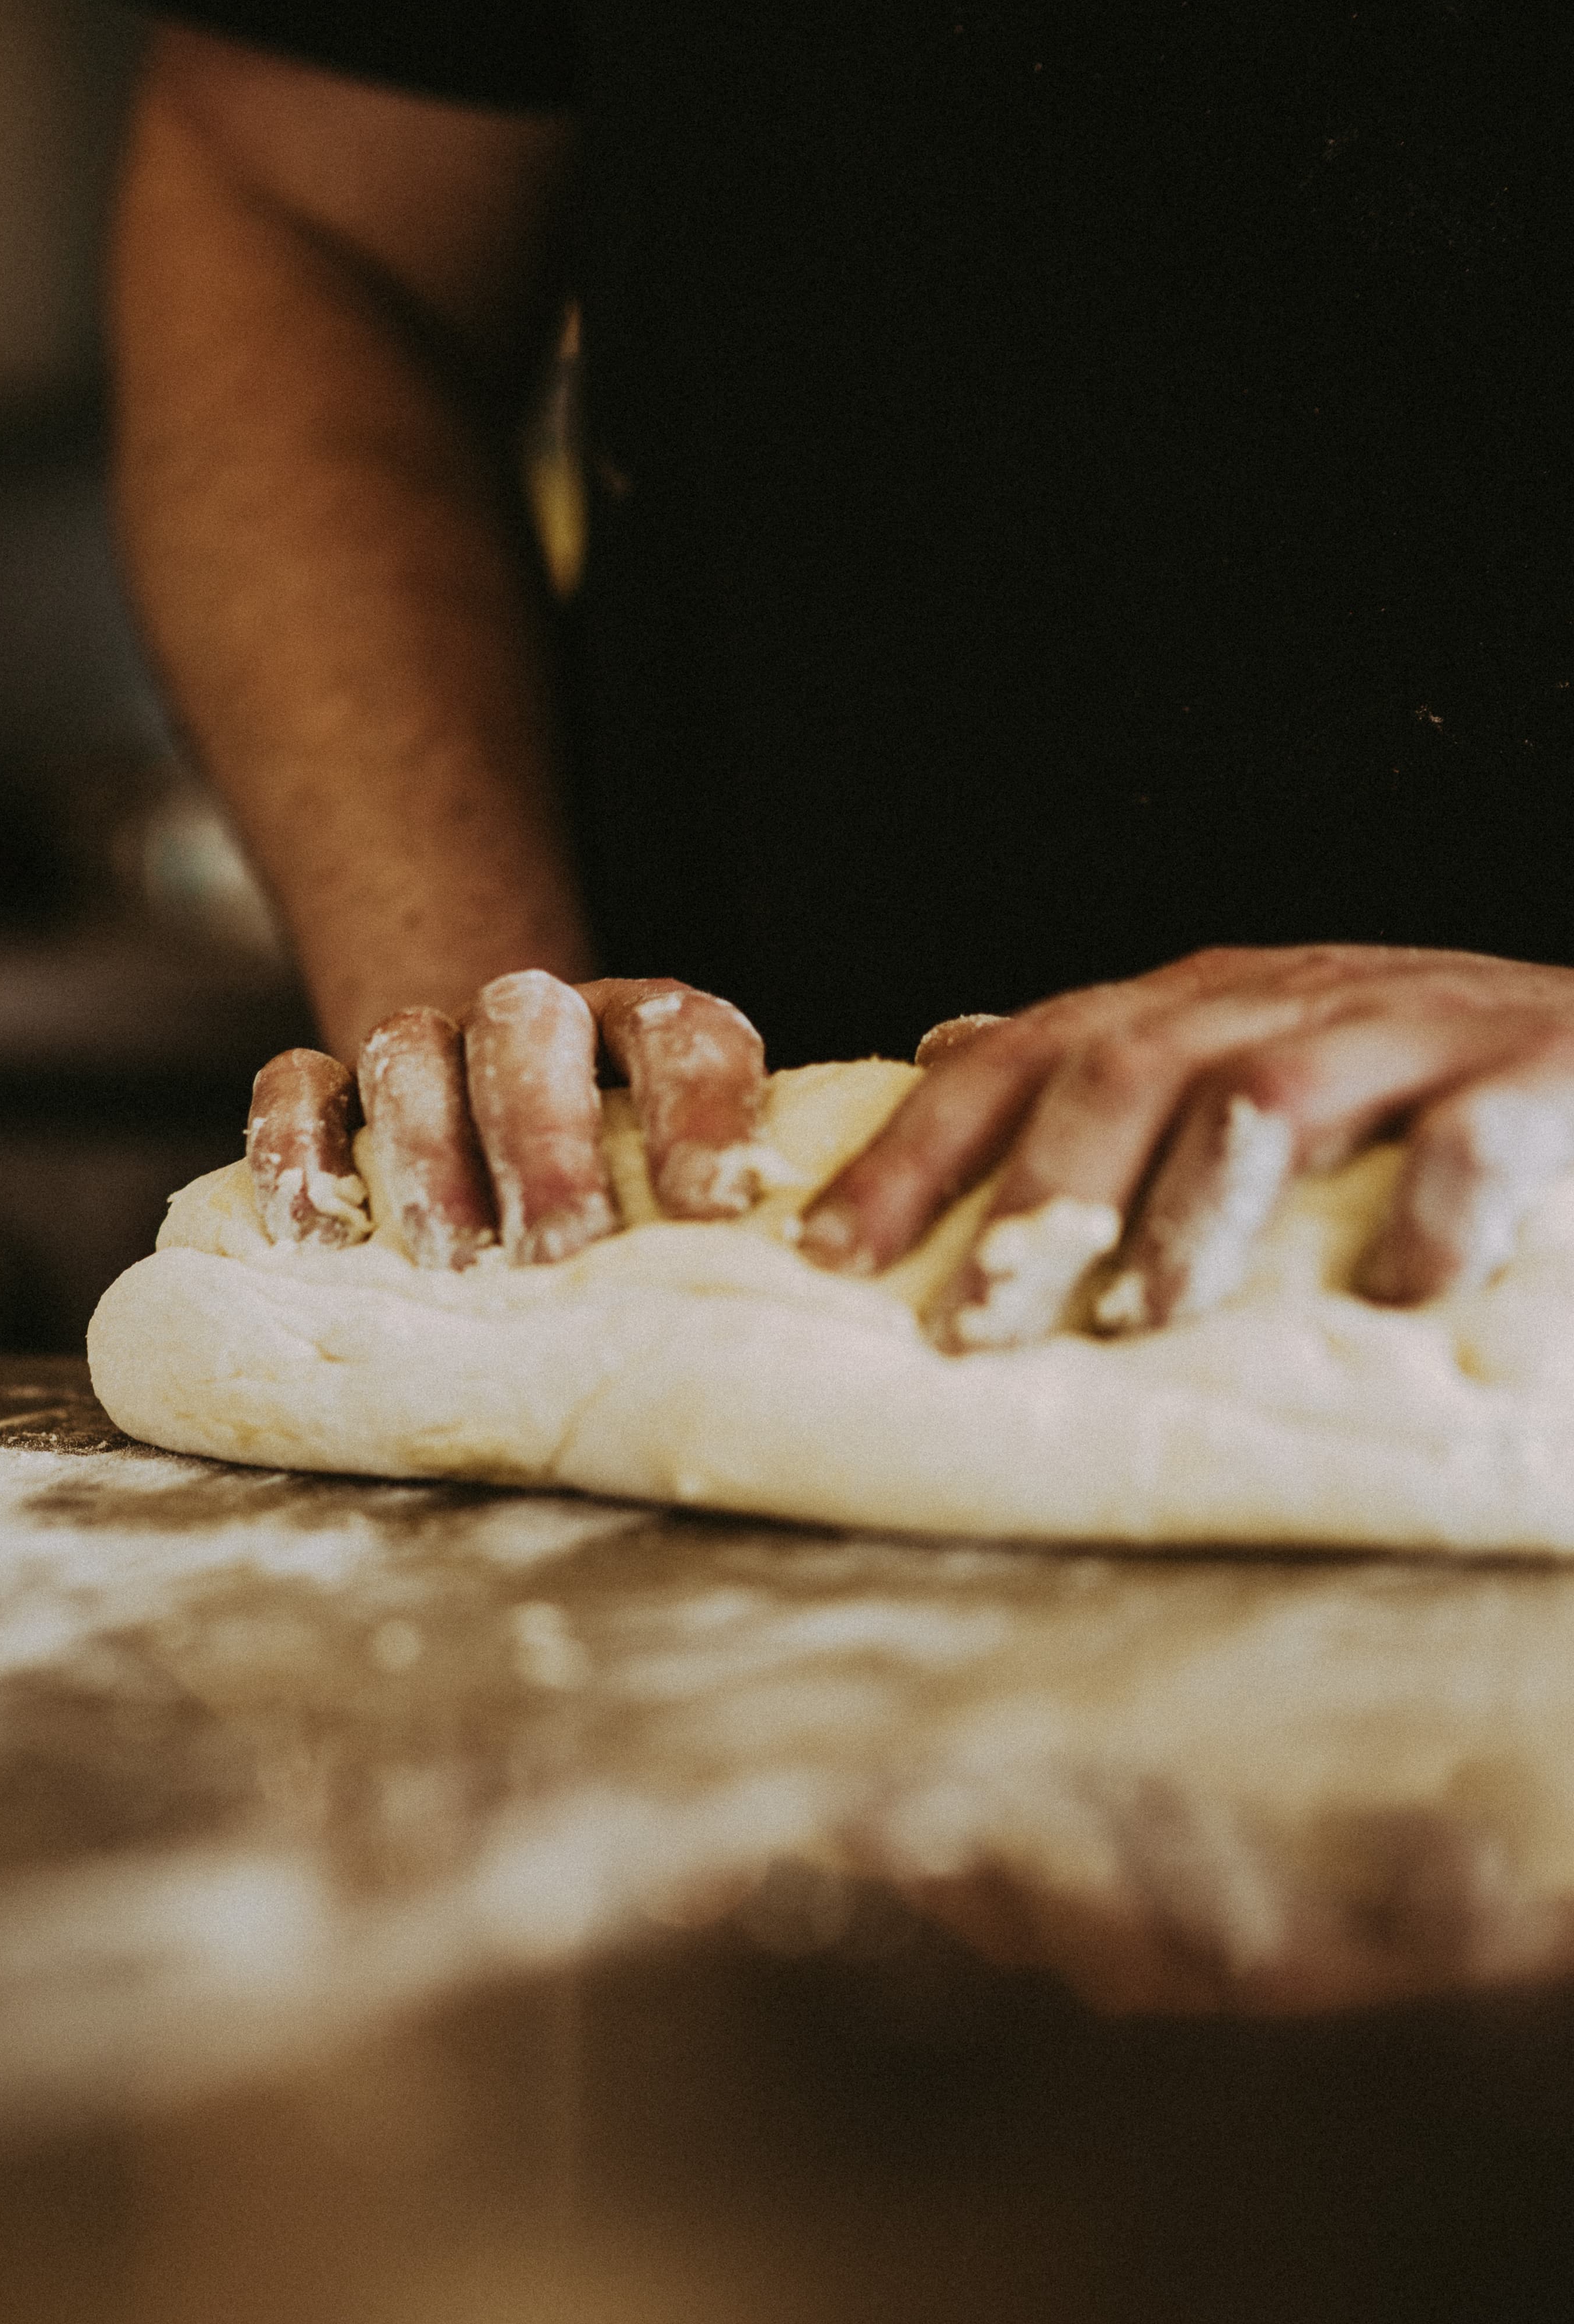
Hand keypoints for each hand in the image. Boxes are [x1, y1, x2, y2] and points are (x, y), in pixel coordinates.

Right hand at [245, 971, 780, 1264]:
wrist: (499, 1183)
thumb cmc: (623, 1233)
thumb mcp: (684, 1235)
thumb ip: (723, 1265)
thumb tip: (798, 1365)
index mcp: (646, 1036)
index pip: (685, 1033)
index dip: (701, 1108)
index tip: (712, 1206)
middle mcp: (536, 1023)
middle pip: (529, 1030)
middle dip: (545, 1141)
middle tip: (558, 1250)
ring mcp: (427, 1047)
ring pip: (410, 1049)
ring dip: (426, 1154)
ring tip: (448, 1262)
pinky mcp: (330, 1087)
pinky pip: (296, 1084)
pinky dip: (296, 1151)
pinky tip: (308, 1239)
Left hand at [801, 944, 1573, 1344]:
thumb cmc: (1421, 1081)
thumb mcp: (1252, 1052)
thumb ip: (1115, 1067)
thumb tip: (939, 1053)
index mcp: (1206, 1000)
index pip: (1023, 1051)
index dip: (915, 1149)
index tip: (822, 1256)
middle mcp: (1293, 999)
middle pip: (1124, 1068)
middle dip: (1036, 1195)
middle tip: (972, 1324)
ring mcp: (1418, 1029)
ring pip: (1269, 1093)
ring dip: (1194, 1211)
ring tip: (1142, 1315)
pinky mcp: (1547, 1077)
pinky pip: (1474, 1137)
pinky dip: (1428, 1213)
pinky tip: (1388, 1295)